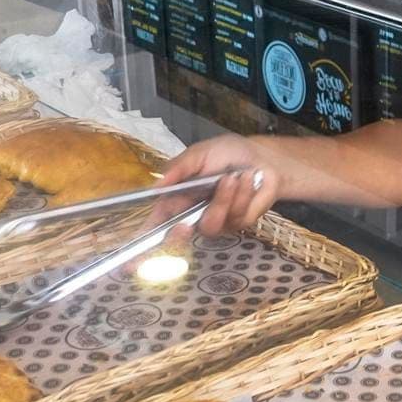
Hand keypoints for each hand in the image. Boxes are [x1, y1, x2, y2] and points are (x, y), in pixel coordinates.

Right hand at [152, 135, 280, 236]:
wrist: (261, 157)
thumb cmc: (228, 153)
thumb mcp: (199, 153)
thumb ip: (179, 168)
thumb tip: (156, 186)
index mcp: (178, 197)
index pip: (158, 219)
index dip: (148, 235)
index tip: (139, 247)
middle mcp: (193, 213)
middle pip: (180, 234)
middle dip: (179, 233)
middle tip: (183, 225)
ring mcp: (216, 221)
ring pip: (210, 224)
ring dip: (222, 199)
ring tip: (232, 177)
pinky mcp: (237, 223)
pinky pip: (235, 216)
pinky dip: (242, 194)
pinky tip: (247, 179)